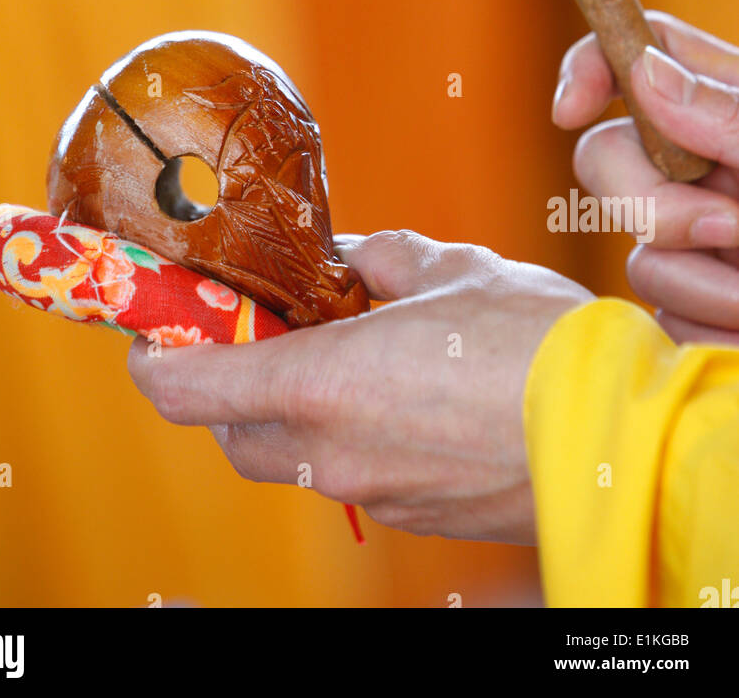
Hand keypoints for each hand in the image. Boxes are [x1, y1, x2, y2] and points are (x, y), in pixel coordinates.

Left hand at [128, 231, 590, 541]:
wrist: (619, 434)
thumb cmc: (530, 339)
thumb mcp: (447, 268)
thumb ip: (378, 261)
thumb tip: (348, 258)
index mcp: (321, 385)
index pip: (186, 392)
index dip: (156, 359)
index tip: (159, 330)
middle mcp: (331, 454)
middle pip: (232, 434)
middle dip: (227, 386)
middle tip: (254, 334)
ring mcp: (374, 495)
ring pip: (292, 463)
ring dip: (287, 415)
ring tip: (334, 359)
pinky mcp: (416, 517)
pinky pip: (352, 479)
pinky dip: (346, 439)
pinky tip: (395, 397)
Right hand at [553, 11, 738, 344]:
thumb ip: (729, 118)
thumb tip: (643, 71)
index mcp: (733, 108)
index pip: (640, 52)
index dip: (591, 68)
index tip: (569, 109)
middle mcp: (706, 169)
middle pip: (605, 158)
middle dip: (652, 203)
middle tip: (736, 231)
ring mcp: (697, 242)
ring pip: (637, 255)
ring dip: (705, 284)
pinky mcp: (696, 311)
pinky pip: (659, 320)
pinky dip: (708, 331)